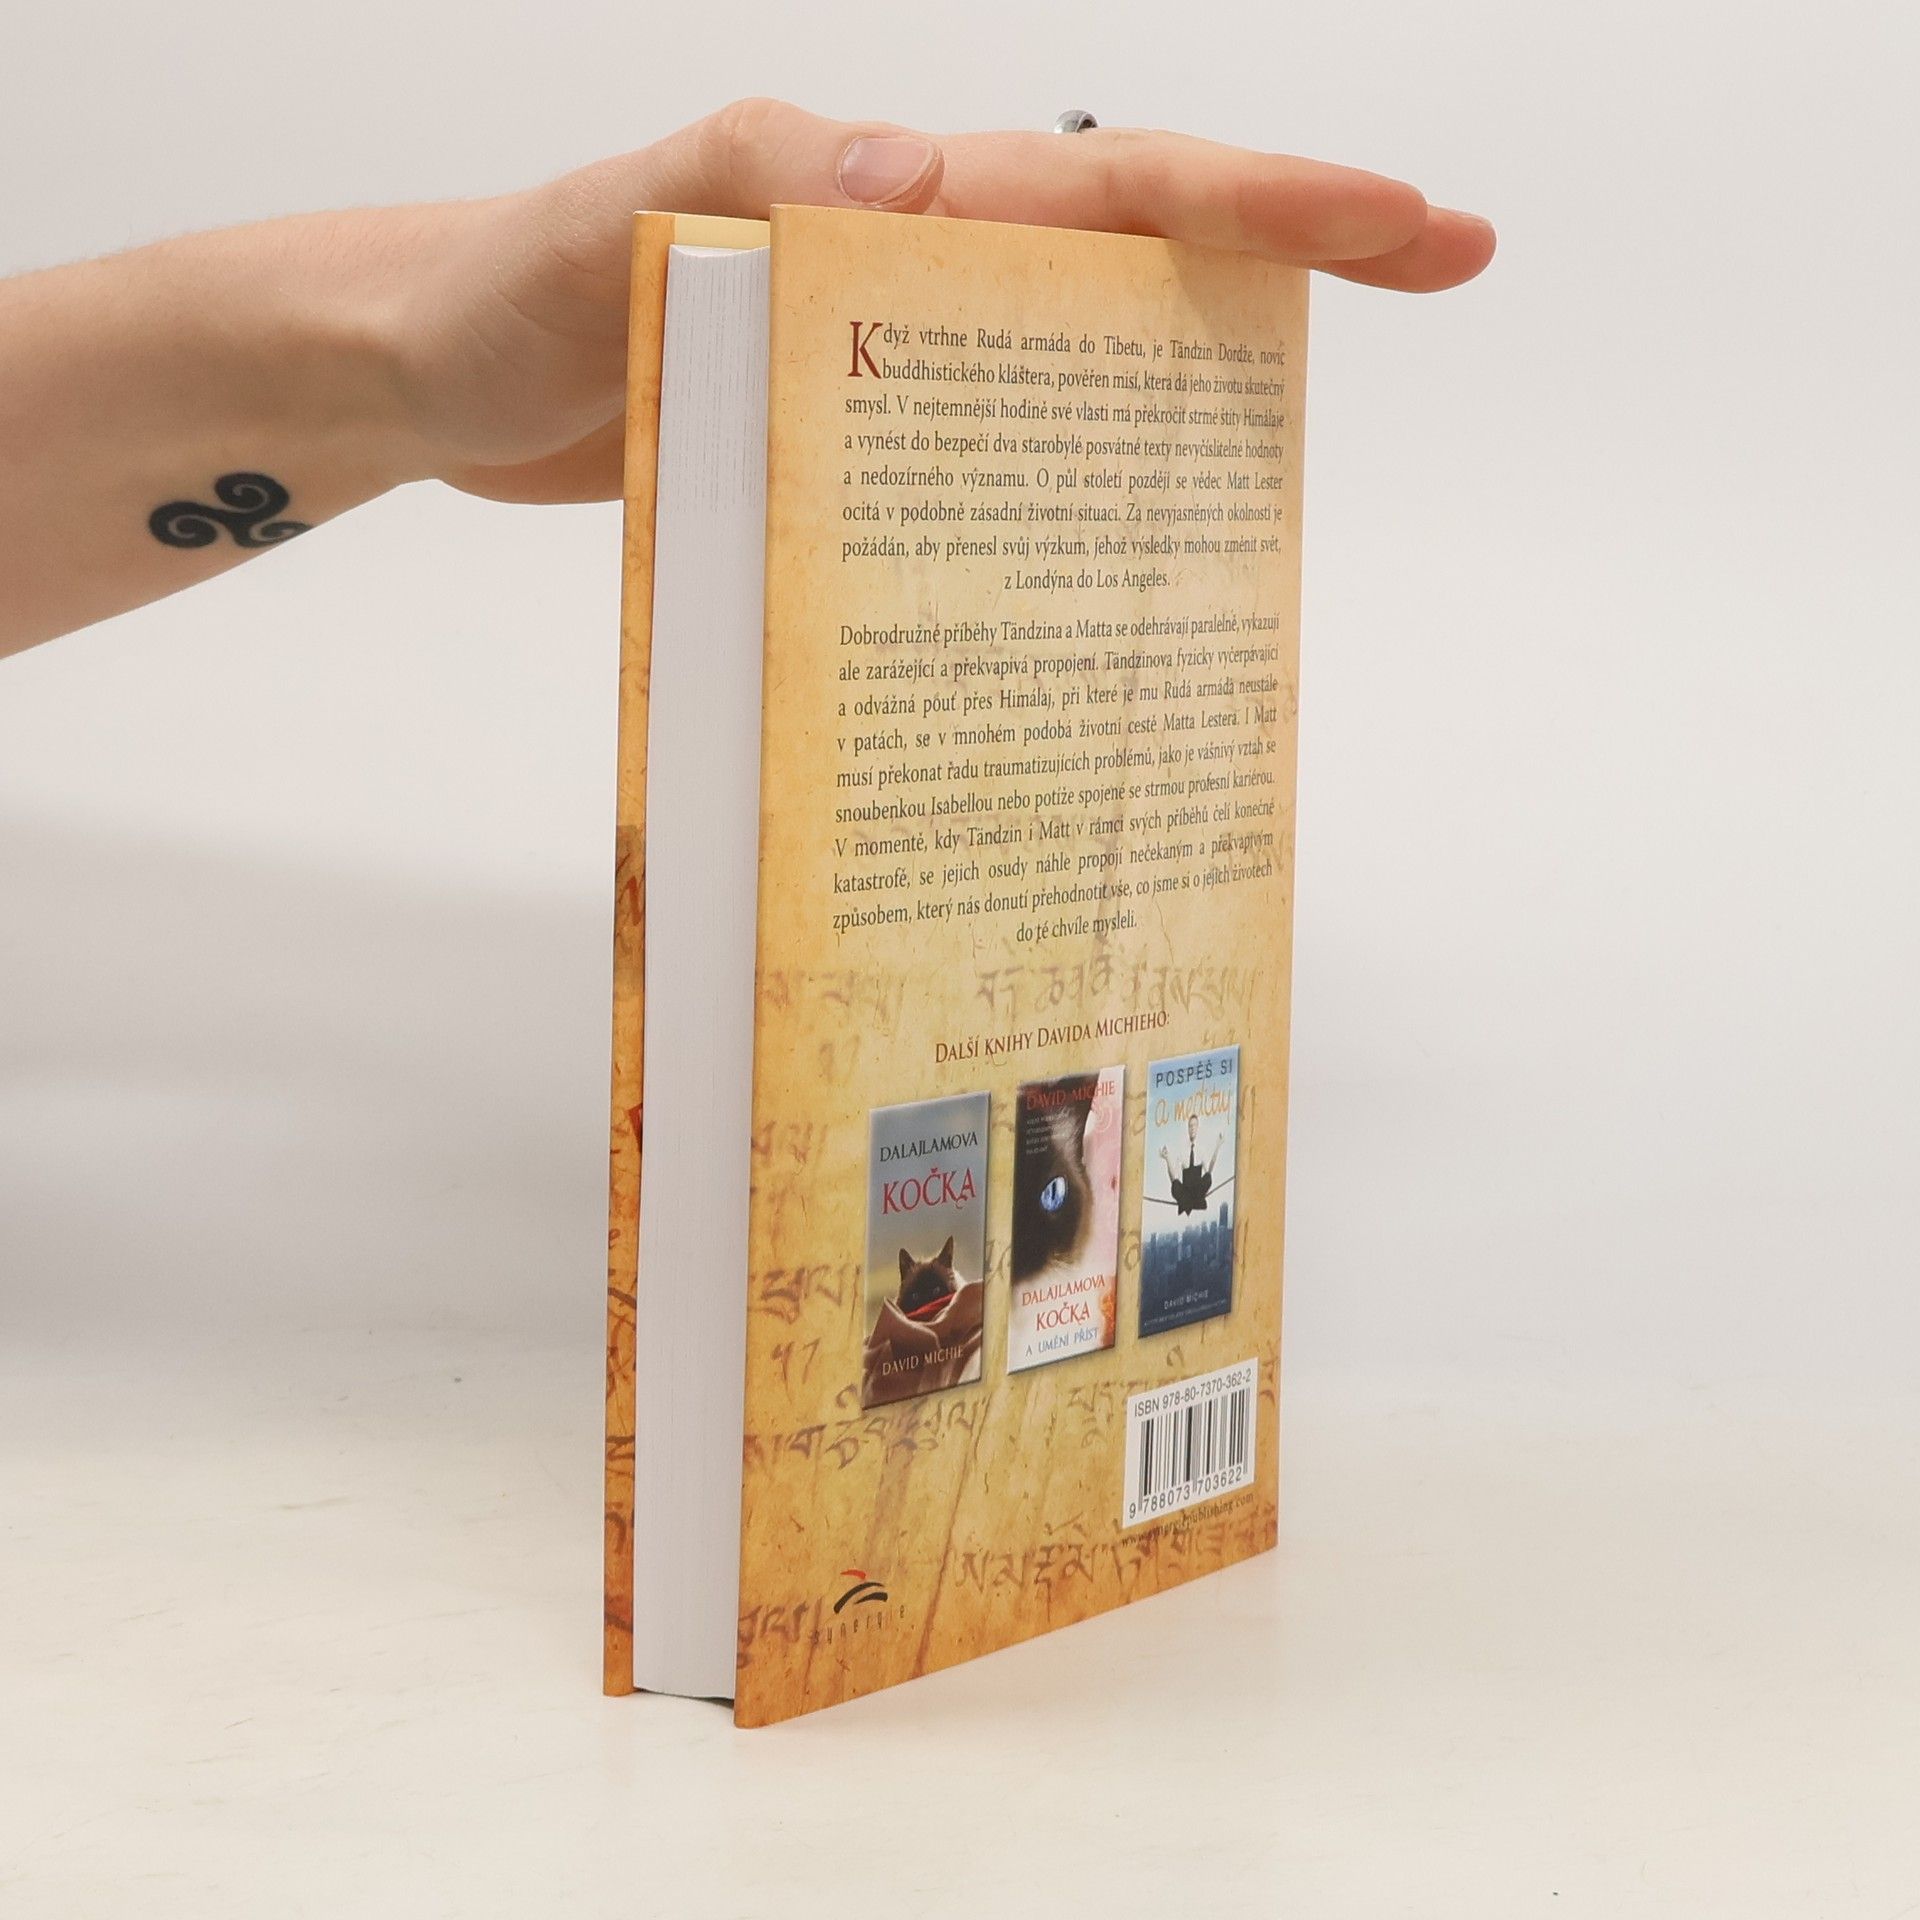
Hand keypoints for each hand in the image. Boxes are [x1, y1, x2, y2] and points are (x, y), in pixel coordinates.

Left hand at [390, 99, 1495, 506]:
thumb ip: (746, 180)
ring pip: (1078, 356)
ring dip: (1198, 375)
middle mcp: (915, 267)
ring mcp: (891, 356)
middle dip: (1289, 252)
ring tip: (1309, 434)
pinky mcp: (853, 436)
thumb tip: (923, 180)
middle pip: (1134, 252)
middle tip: (1438, 265)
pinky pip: (987, 449)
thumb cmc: (507, 290)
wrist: (438, 376)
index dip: (1258, 198)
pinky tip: (1113, 546)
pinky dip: (1065, 481)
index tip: (1401, 216)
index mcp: (889, 202)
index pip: (1103, 184)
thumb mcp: (610, 226)